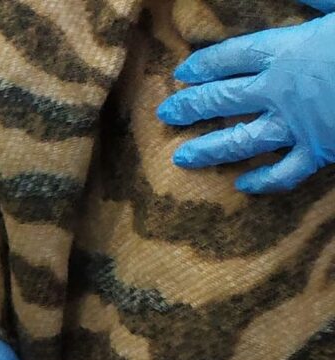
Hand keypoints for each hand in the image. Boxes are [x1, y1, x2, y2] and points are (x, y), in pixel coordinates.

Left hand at [159, 1, 334, 193]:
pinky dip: (264, 180)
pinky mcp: (319, 150)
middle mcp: (279, 90)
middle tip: (166, 113)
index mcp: (286, 50)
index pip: (232, 57)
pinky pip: (284, 172)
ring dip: (207, 149)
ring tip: (181, 158)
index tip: (183, 72)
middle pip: (222, 99)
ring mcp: (296, 124)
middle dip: (191, 106)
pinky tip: (243, 184)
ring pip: (240, 141)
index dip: (204, 64)